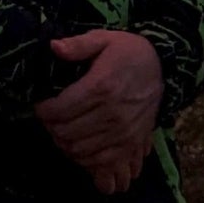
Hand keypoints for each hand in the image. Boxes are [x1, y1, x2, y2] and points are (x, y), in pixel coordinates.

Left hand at [34, 31, 163, 195]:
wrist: (163, 68)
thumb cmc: (128, 52)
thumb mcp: (103, 39)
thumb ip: (77, 44)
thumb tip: (53, 46)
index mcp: (101, 86)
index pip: (60, 109)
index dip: (44, 111)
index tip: (41, 106)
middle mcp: (112, 114)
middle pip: (67, 133)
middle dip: (51, 128)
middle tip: (50, 119)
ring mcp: (123, 133)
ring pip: (80, 151)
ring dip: (65, 144)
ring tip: (62, 131)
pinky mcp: (131, 145)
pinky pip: (102, 163)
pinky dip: (85, 159)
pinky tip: (79, 146)